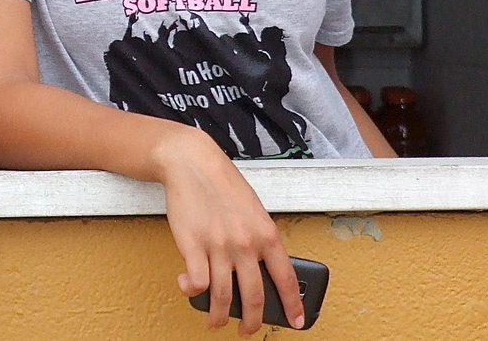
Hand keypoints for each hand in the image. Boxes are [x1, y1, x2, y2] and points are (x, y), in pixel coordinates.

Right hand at [156, 128, 303, 335]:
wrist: (192, 162)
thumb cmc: (222, 183)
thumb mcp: (253, 209)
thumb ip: (260, 238)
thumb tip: (261, 268)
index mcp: (266, 234)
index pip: (286, 279)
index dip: (292, 305)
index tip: (297, 321)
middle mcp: (245, 244)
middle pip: (253, 297)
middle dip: (251, 322)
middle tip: (247, 330)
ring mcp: (218, 247)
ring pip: (222, 297)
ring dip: (218, 316)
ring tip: (215, 322)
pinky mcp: (192, 246)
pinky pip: (196, 283)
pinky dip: (192, 292)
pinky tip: (190, 289)